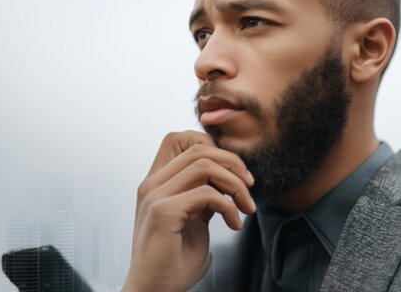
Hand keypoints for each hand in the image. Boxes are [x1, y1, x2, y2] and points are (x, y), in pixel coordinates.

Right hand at [122, 131, 256, 291]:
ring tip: (246, 207)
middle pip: (198, 147)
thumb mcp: (193, 220)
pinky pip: (207, 193)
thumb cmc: (173, 262)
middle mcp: (150, 185)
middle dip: (233, 163)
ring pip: (205, 165)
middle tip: (250, 187)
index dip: (211, 147)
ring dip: (235, 184)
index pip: (178, 139)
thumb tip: (226, 179)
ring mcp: (154, 196)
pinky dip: (229, 206)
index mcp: (155, 184)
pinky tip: (234, 225)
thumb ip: (202, 196)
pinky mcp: (163, 212)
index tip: (233, 173)